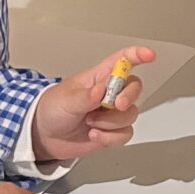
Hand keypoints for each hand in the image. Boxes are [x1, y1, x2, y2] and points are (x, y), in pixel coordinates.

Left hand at [31, 47, 155, 160]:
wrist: (45, 136)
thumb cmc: (53, 109)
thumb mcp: (65, 100)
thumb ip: (84, 97)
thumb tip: (100, 91)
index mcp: (98, 77)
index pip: (122, 61)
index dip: (137, 55)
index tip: (149, 55)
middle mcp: (109, 94)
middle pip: (134, 88)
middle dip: (129, 97)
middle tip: (115, 105)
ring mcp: (111, 113)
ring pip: (130, 114)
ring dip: (111, 123)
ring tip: (91, 123)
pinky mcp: (111, 131)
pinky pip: (125, 134)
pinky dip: (110, 138)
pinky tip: (94, 135)